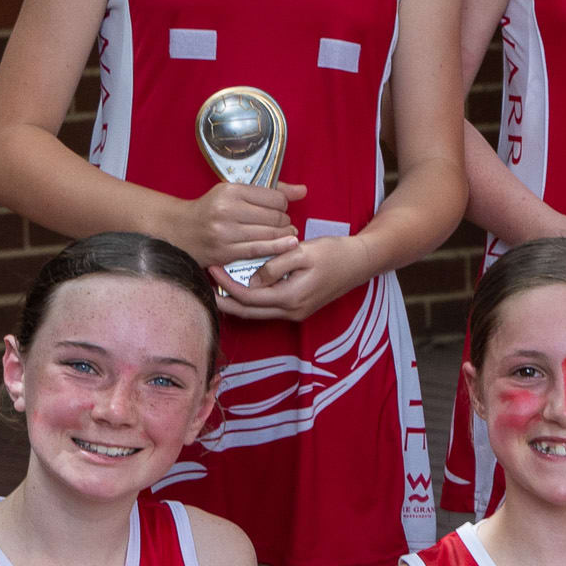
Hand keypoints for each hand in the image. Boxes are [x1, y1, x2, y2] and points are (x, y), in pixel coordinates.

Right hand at [172, 179, 302, 269]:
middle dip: (285, 221)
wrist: (180, 230)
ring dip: (284, 236)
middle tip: (283, 224)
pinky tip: (286, 246)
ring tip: (286, 235)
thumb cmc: (212, 209)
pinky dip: (277, 249)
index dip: (283, 204)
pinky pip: (260, 251)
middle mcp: (227, 210)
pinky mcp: (225, 252)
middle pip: (275, 217)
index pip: (275, 197)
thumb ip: (270, 190)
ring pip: (270, 235)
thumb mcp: (235, 192)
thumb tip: (303, 191)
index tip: (280, 208)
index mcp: (231, 190)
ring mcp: (225, 233)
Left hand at [212, 234, 364, 322]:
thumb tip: (253, 278)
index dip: (225, 284)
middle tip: (203, 283)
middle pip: (247, 312)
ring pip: (256, 313)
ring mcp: (296, 313)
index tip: (212, 266)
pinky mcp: (299, 308)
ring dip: (235, 302)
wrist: (361, 262)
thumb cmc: (334, 253)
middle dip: (223, 300)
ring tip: (217, 285)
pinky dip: (250, 300)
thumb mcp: (303, 252)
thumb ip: (275, 265)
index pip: (247, 296)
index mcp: (290, 298)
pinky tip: (241, 285)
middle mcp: (291, 311)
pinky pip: (267, 308)